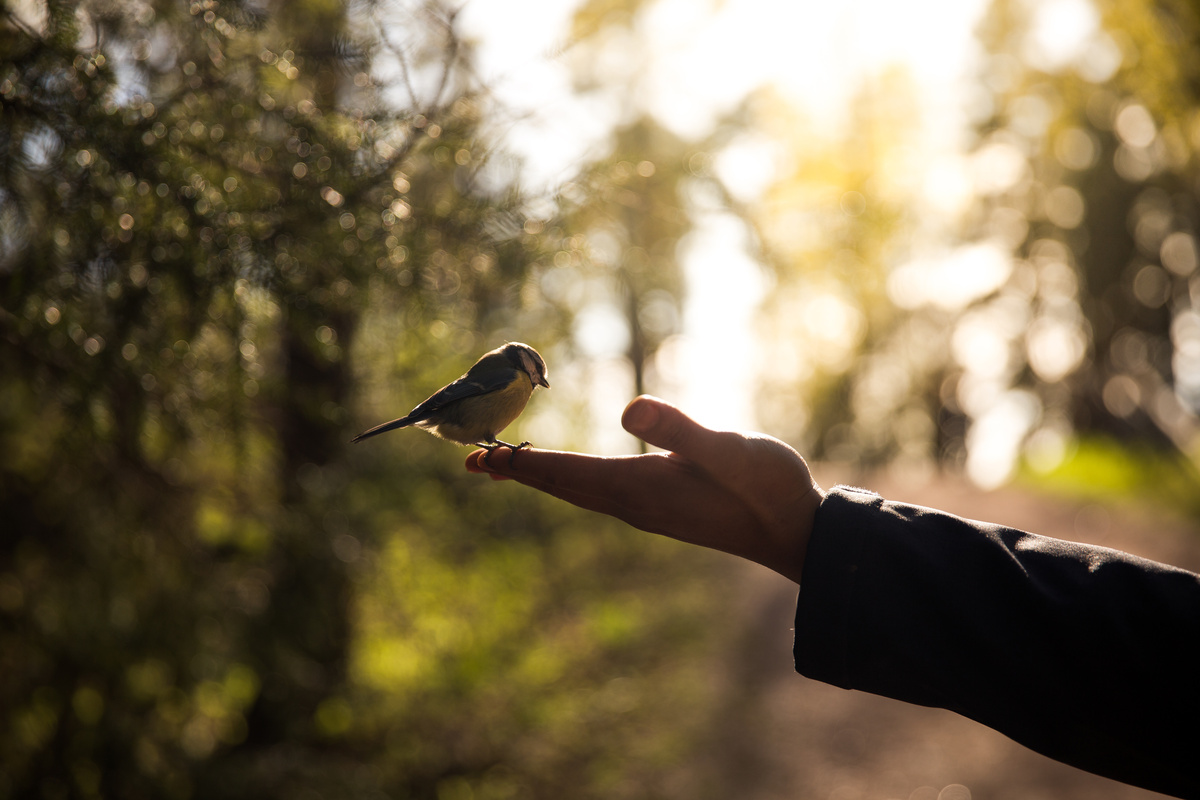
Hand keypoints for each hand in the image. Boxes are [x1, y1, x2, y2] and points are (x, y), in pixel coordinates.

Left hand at [465, 395, 821, 583]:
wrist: (796, 532)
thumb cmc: (768, 488)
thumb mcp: (731, 450)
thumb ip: (682, 429)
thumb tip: (629, 409)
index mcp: (642, 486)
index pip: (568, 472)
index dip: (522, 462)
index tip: (480, 455)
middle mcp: (635, 503)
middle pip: (564, 485)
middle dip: (518, 472)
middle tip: (473, 461)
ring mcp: (649, 510)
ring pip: (580, 492)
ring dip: (542, 478)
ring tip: (508, 467)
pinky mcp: (664, 509)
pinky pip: (601, 494)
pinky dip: (573, 480)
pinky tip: (576, 477)